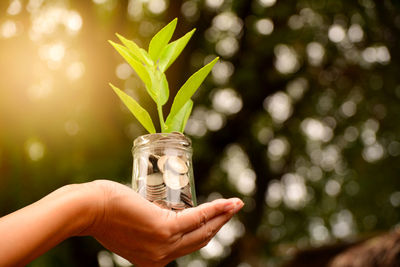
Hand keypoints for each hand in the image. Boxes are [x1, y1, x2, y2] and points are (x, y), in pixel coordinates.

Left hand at [85, 180, 243, 266]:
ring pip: (202, 230)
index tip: (216, 218)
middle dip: (219, 224)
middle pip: (199, 240)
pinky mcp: (164, 229)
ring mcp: (164, 245)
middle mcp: (161, 257)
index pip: (186, 246)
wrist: (88, 208)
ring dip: (222, 216)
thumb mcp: (128, 225)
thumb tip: (149, 210)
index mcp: (153, 258)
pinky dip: (215, 210)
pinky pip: (197, 218)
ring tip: (235, 204)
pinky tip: (228, 203)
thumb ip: (142, 225)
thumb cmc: (104, 210)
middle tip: (231, 209)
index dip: (205, 232)